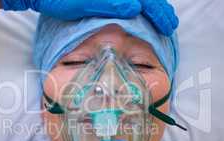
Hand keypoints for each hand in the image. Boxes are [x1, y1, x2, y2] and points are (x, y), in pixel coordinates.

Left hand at [0, 0, 177, 35]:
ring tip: (162, 20)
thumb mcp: (81, 4)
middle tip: (170, 25)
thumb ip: (108, 4)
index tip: (168, 27)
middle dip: (159, 9)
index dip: (158, 13)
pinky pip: (126, 1)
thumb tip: (136, 7)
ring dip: (151, 8)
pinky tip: (140, 14)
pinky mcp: (104, 0)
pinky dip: (138, 8)